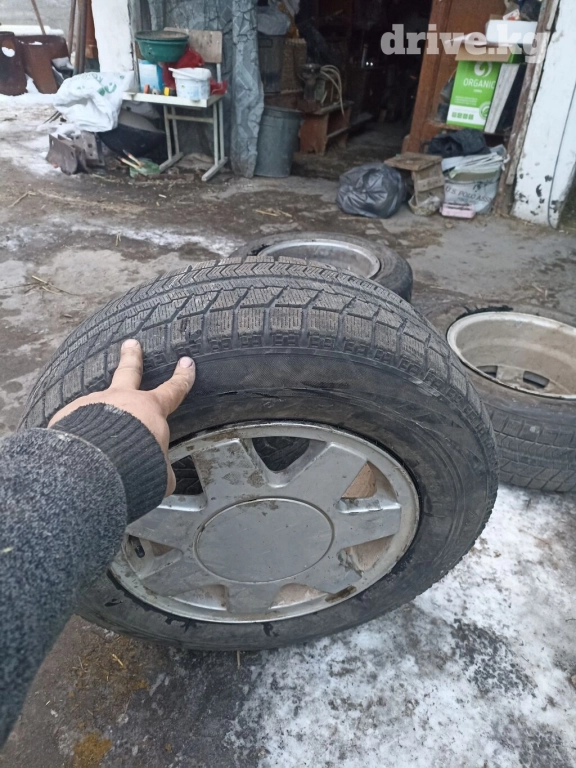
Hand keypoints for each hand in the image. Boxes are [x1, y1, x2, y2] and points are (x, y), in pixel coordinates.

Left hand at [49, 340, 195, 496]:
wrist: (94, 466)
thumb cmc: (134, 466)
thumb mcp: (159, 474)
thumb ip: (160, 471)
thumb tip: (163, 479)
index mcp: (149, 411)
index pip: (173, 391)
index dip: (182, 378)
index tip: (186, 363)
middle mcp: (121, 400)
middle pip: (128, 371)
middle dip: (132, 356)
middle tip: (131, 343)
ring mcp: (92, 404)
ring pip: (96, 402)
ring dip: (97, 408)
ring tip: (92, 422)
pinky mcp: (68, 415)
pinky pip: (74, 422)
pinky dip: (77, 430)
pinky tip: (74, 444)